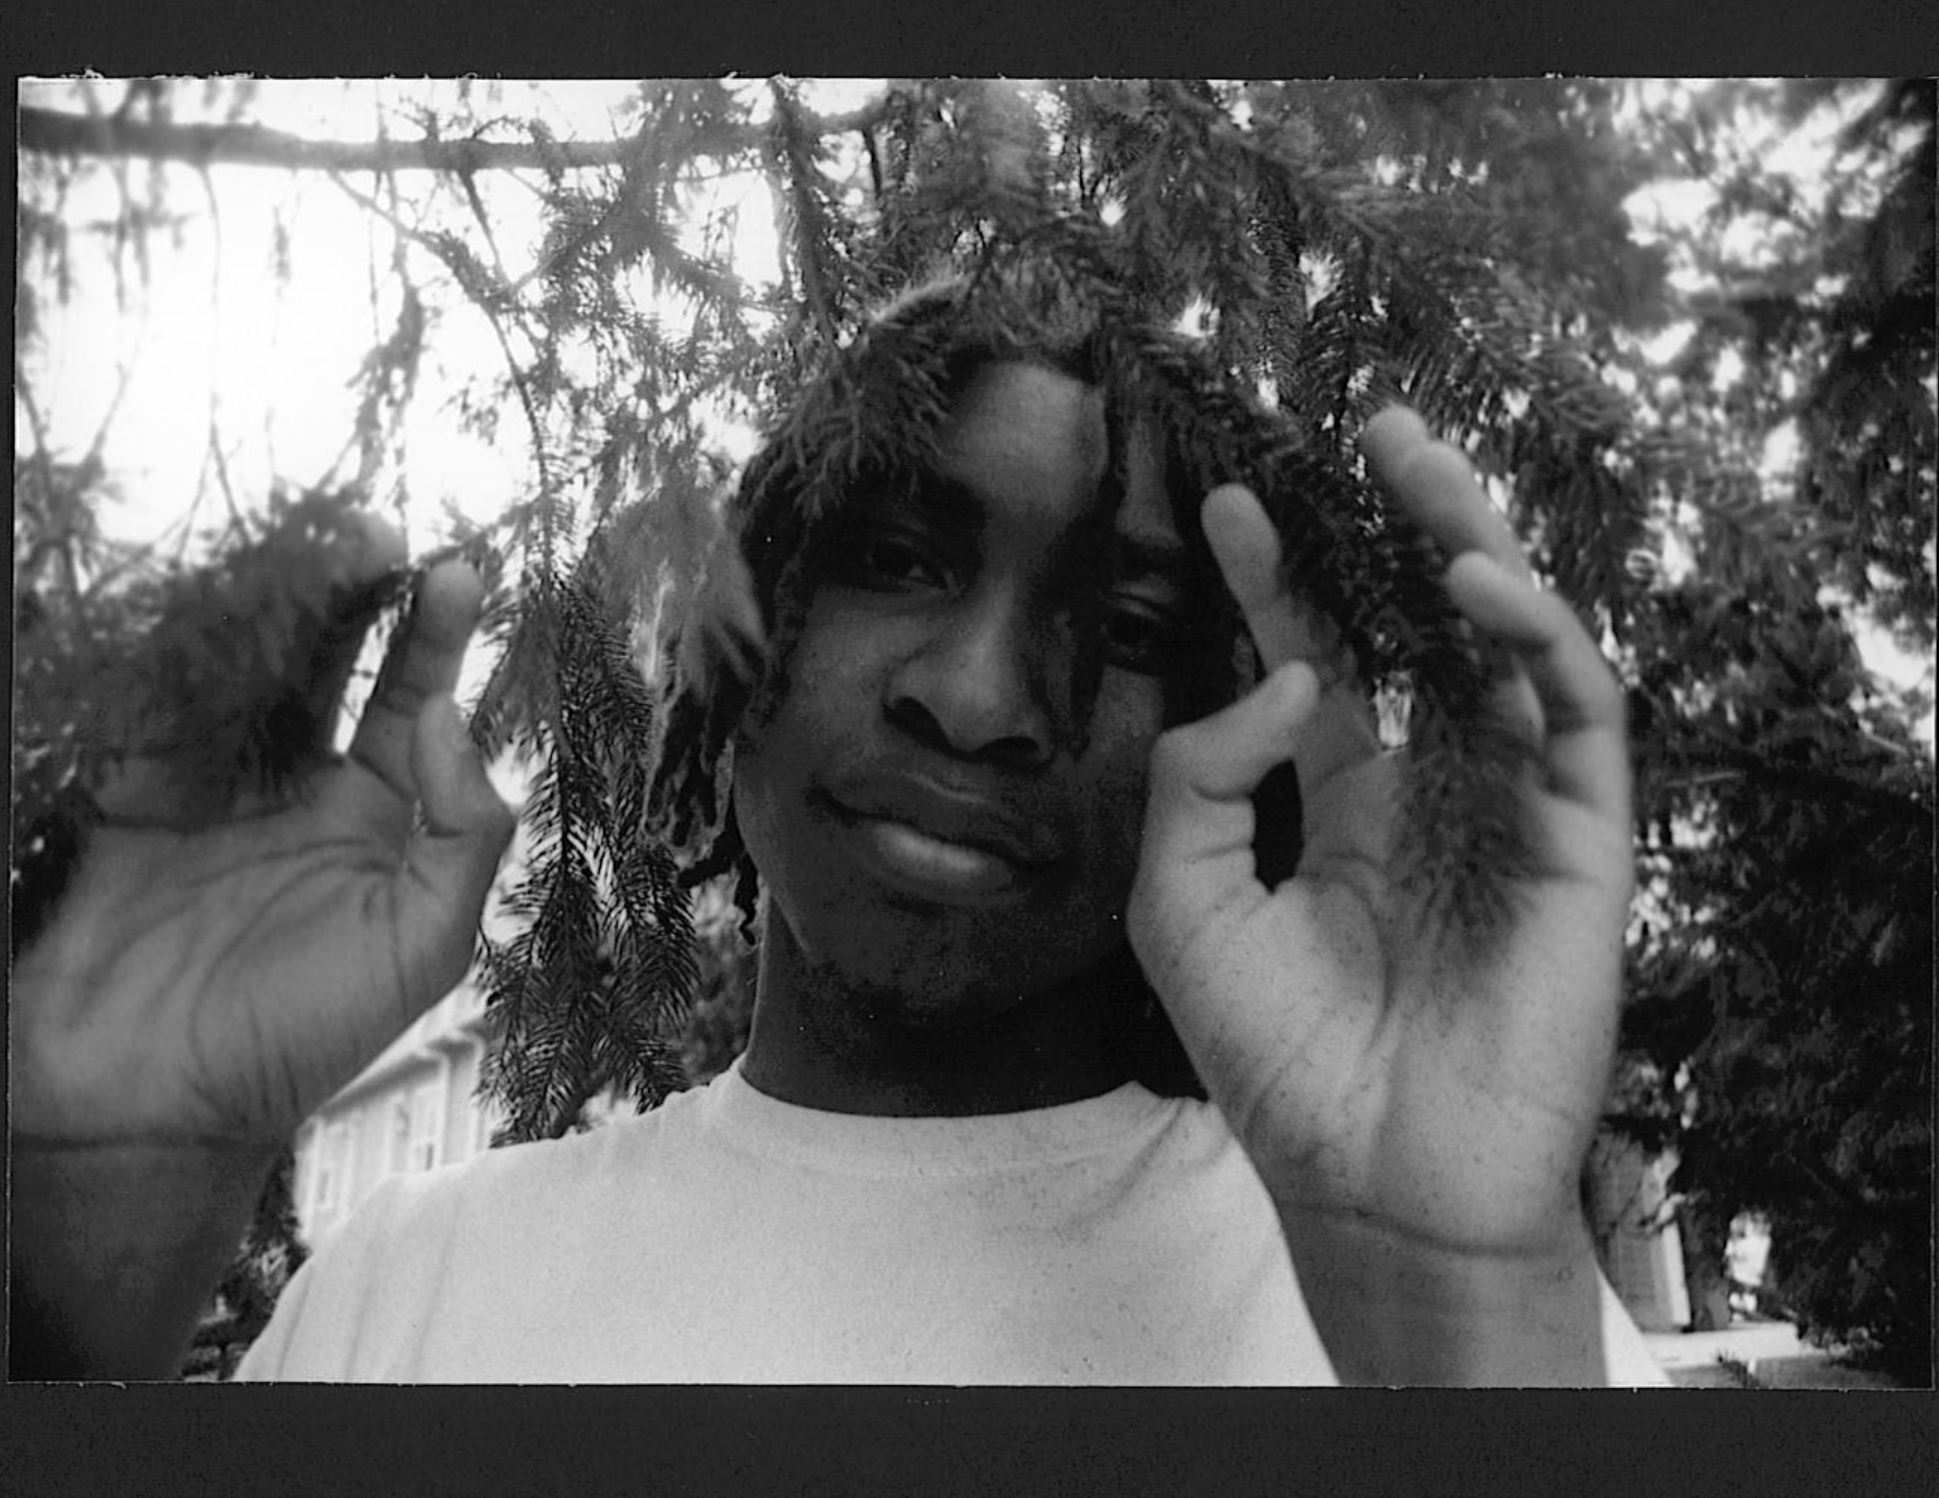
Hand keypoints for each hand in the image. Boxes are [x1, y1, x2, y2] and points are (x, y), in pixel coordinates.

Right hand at [12, 522, 515, 1149]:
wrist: (146, 1105)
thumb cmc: (299, 1037)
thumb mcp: (425, 944)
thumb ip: (462, 833)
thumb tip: (451, 717)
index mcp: (379, 824)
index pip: (413, 707)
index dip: (434, 641)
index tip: (458, 572)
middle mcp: (299, 792)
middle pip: (330, 666)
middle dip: (354, 594)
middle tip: (374, 526)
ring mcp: (212, 787)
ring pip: (246, 667)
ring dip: (277, 601)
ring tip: (313, 538)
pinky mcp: (128, 793)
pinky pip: (157, 701)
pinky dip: (182, 643)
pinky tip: (217, 590)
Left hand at [1127, 408, 1631, 1381]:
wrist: (1372, 1186)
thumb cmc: (1274, 1062)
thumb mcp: (1184, 906)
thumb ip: (1204, 780)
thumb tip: (1284, 675)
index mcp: (1347, 810)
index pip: (1324, 666)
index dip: (1284, 584)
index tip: (1231, 503)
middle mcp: (1436, 797)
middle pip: (1429, 632)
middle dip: (1402, 527)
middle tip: (1369, 430)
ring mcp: (1512, 817)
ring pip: (1512, 651)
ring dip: (1476, 550)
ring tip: (1423, 469)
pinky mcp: (1581, 849)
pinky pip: (1577, 721)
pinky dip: (1539, 644)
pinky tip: (1478, 588)